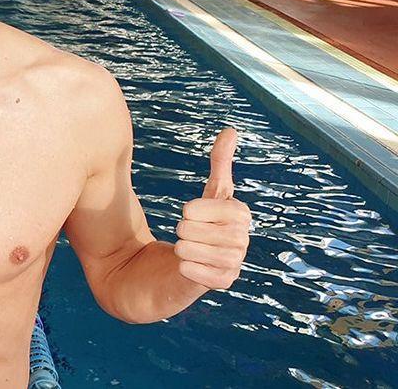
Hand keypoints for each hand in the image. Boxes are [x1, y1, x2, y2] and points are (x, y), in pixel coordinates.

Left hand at [174, 128, 250, 289]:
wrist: (171, 265)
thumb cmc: (194, 227)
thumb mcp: (207, 195)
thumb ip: (220, 165)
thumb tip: (231, 130)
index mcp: (240, 215)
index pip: (215, 207)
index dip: (196, 210)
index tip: (191, 214)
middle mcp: (242, 239)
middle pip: (198, 229)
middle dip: (184, 230)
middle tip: (185, 235)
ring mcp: (235, 263)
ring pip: (195, 250)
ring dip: (182, 249)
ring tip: (185, 250)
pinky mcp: (223, 284)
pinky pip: (197, 273)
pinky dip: (185, 268)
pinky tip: (187, 268)